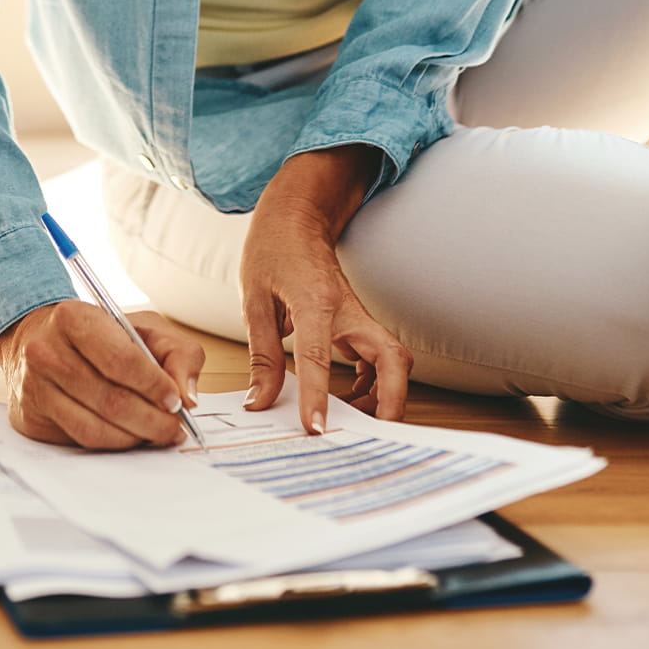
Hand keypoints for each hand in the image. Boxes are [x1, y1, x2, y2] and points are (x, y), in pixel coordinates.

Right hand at [0, 301, 204, 449]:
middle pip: (109, 399)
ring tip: (156, 433)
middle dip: (151, 420)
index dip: (154, 385)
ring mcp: (33, 387)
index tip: (175, 401)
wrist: (43, 340)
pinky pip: (79, 440)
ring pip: (93, 427)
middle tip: (174, 429)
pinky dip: (113, 443)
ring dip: (134, 437)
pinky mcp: (31, 418)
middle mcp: (45, 351)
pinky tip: (129, 435)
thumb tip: (188, 397)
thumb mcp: (147, 328)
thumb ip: (179, 355)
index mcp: (73, 317)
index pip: (120, 360)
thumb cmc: (101, 334)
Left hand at [240, 145, 412, 430]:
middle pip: (393, 358)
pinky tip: (347, 396)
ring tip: (350, 418)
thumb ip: (262, 356)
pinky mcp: (359, 321)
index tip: (317, 429)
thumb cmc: (272, 250)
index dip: (319, 397)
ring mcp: (359, 315)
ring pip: (393, 361)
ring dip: (382, 395)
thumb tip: (260, 402)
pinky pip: (379, 358)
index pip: (320, 357)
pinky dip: (371, 383)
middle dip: (392, 400)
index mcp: (315, 301)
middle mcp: (348, 309)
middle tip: (372, 433)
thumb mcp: (255, 301)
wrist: (296, 216)